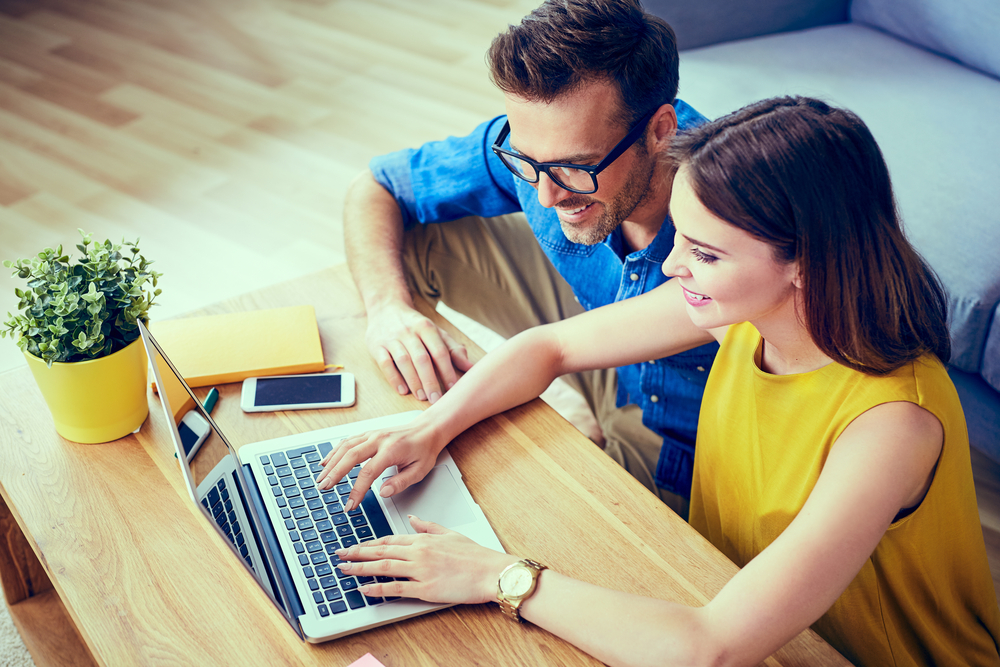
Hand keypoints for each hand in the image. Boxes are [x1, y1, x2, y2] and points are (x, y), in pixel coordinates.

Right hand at [316, 422, 444, 509]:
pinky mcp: (369, 433)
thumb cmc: (424, 450)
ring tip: (321, 478)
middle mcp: (379, 439)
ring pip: (346, 447)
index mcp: (391, 450)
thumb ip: (400, 483)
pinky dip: (335, 451)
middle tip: (324, 488)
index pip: (368, 472)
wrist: (427, 429)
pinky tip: (326, 462)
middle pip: (350, 456)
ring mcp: (372, 434)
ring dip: (331, 462)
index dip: (356, 490)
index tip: (350, 504)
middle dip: (335, 473)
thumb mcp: (420, 470)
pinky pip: (348, 441)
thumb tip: (382, 493)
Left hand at [335, 516, 517, 604]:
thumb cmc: (475, 556)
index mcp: (424, 539)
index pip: (389, 539)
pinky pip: (395, 588)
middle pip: (380, 551)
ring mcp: (420, 570)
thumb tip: (413, 519)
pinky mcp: (424, 588)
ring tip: (344, 569)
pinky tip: (363, 589)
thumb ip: (428, 526)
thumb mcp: (450, 534)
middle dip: (356, 552)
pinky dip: (377, 588)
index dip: (368, 543)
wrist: (490, 572)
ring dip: (360, 568)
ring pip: (383, 566)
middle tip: (339, 554)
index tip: (355, 545)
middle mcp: (419, 552)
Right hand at [365, 303, 472, 402]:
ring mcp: (391, 338)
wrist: (386, 307)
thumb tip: (471, 367)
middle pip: (422, 359)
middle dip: (430, 381)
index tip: (453, 389)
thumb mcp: (436, 333)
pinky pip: (385, 363)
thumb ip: (453, 350)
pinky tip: (402, 390)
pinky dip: (394, 378)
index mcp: (426, 328)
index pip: (439, 352)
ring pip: (403, 362)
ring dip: (414, 381)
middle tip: (436, 400)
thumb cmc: (415, 326)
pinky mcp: (376, 345)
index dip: (447, 371)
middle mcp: (409, 332)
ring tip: (422, 397)